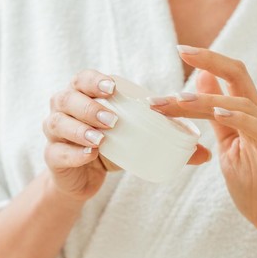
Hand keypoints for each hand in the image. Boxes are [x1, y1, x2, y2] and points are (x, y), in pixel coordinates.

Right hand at [43, 69, 210, 202]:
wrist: (84, 179)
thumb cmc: (110, 147)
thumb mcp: (136, 139)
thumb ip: (166, 140)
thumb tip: (205, 151)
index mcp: (82, 94)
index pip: (84, 79)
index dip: (95, 81)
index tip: (114, 88)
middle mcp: (62, 108)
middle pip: (67, 98)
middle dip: (89, 107)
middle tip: (113, 119)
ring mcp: (53, 132)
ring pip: (57, 123)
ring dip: (80, 129)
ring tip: (102, 138)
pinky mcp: (51, 157)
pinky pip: (57, 152)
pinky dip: (73, 153)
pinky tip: (89, 154)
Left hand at [149, 46, 256, 251]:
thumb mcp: (229, 147)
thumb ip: (216, 117)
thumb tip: (200, 83)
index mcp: (253, 115)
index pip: (231, 78)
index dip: (208, 61)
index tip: (181, 49)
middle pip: (240, 76)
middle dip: (209, 61)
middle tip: (181, 51)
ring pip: (240, 103)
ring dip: (205, 100)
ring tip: (176, 100)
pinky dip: (238, 117)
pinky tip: (219, 112)